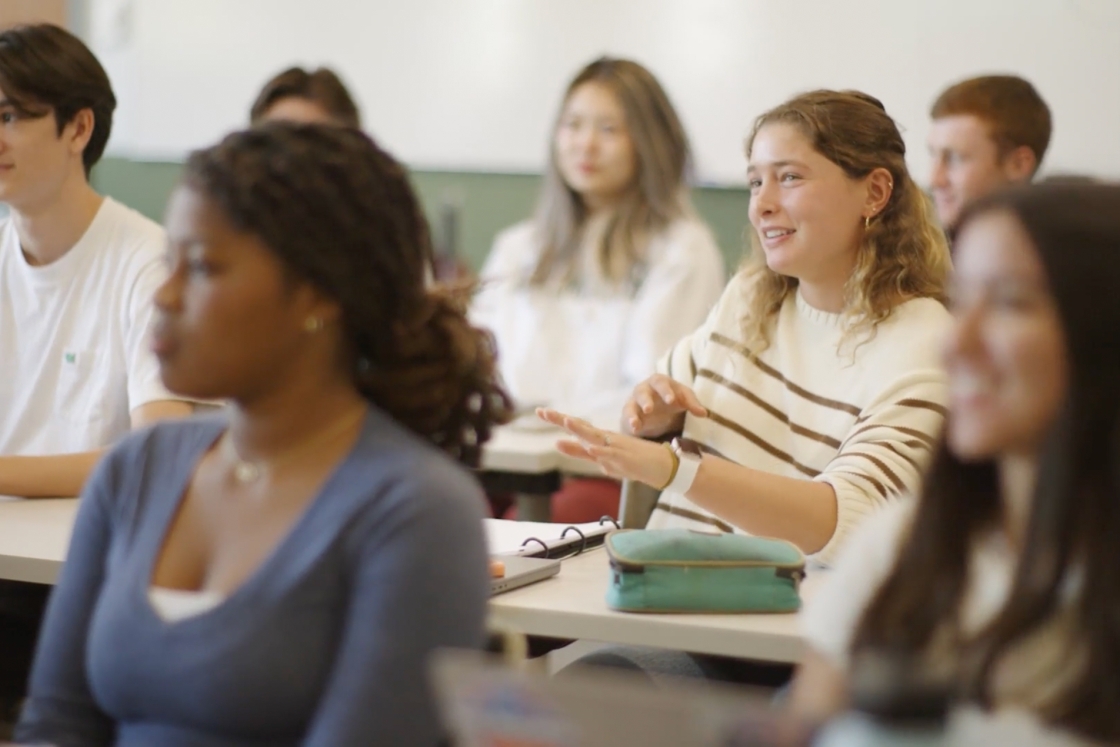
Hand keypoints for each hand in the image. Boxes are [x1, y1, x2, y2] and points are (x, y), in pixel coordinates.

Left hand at [537, 408, 675, 487]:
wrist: (663, 466)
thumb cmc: (632, 461)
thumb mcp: (600, 457)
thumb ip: (579, 451)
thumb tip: (558, 444)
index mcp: (599, 439)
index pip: (575, 427)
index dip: (558, 419)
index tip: (541, 411)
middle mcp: (605, 440)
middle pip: (580, 427)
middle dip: (561, 420)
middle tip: (542, 411)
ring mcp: (616, 448)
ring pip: (595, 437)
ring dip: (581, 430)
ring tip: (566, 421)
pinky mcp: (626, 458)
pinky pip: (612, 454)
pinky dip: (601, 452)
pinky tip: (592, 449)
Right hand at [621, 374, 706, 437]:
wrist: (657, 413)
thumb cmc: (672, 401)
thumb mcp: (684, 400)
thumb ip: (692, 404)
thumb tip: (703, 413)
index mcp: (660, 382)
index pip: (662, 383)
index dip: (666, 391)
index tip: (672, 401)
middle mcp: (645, 389)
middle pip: (643, 391)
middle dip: (646, 400)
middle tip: (650, 409)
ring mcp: (635, 402)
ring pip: (632, 404)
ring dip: (634, 413)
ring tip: (636, 422)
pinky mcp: (629, 414)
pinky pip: (628, 417)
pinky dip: (631, 422)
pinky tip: (635, 429)